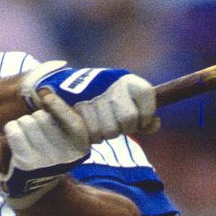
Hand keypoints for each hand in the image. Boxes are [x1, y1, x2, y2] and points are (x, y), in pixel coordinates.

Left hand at [0, 89, 89, 207]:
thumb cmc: (46, 157)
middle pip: (43, 117)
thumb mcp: (63, 140)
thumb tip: (46, 91)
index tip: (45, 95)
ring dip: (20, 125)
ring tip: (24, 139)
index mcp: (80, 148)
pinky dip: (11, 131)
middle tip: (34, 134)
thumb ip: (60, 115)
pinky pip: (14, 131)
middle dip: (34, 119)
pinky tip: (13, 140)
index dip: (58, 104)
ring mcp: (45, 160)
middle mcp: (65, 156)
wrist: (32, 191)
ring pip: (27, 122)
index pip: (73, 121)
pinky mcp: (26, 163)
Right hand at [20, 61, 157, 139]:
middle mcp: (111, 83)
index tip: (140, 121)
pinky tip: (83, 124)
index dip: (146, 117)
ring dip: (101, 133)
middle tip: (110, 122)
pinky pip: (90, 134)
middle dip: (120, 128)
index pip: (147, 101)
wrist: (60, 85)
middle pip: (128, 121)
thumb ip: (143, 115)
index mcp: (127, 80)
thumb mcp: (124, 103)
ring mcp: (93, 93)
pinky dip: (88, 135)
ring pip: (108, 131)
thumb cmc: (100, 99)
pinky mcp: (75, 103)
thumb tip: (154, 124)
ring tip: (93, 121)